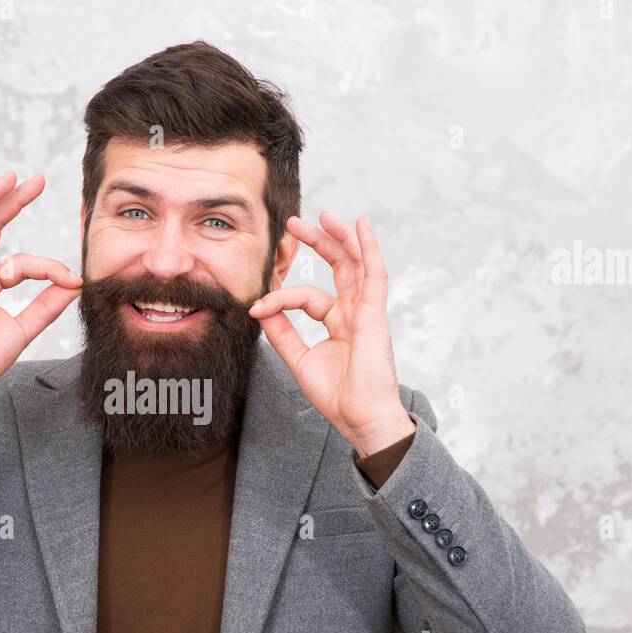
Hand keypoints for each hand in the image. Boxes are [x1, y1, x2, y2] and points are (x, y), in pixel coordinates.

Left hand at [249, 212, 414, 456]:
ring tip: (322, 214)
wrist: (359, 418)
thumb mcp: (299, 360)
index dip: (281, 296)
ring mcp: (366, 311)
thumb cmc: (337, 397)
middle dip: (317, 242)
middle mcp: (353, 312)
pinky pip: (374, 274)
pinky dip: (368, 248)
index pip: (307, 296)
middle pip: (338, 267)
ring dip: (339, 237)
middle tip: (293, 224)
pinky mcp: (374, 313)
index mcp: (338, 324)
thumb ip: (282, 333)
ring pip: (355, 264)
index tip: (257, 306)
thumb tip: (260, 309)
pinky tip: (360, 225)